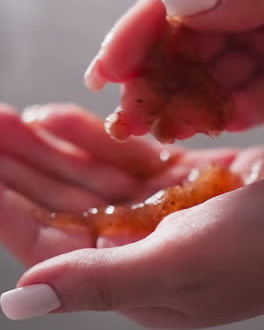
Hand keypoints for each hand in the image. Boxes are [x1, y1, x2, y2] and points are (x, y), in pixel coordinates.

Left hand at [1, 103, 263, 327]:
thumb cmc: (260, 246)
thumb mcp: (183, 266)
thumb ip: (102, 283)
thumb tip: (19, 302)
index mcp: (132, 275)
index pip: (49, 241)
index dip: (8, 203)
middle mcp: (138, 243)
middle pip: (62, 201)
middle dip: (20, 164)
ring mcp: (158, 207)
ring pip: (87, 173)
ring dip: (47, 145)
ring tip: (11, 115)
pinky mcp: (178, 177)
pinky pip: (122, 154)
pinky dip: (90, 135)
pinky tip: (57, 115)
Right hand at [85, 0, 263, 131]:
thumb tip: (176, 5)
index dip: (134, 31)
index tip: (106, 68)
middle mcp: (241, 0)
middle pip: (183, 39)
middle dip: (153, 79)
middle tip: (128, 116)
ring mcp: (258, 36)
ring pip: (211, 72)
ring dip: (186, 103)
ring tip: (165, 129)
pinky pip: (249, 93)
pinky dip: (232, 110)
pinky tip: (213, 123)